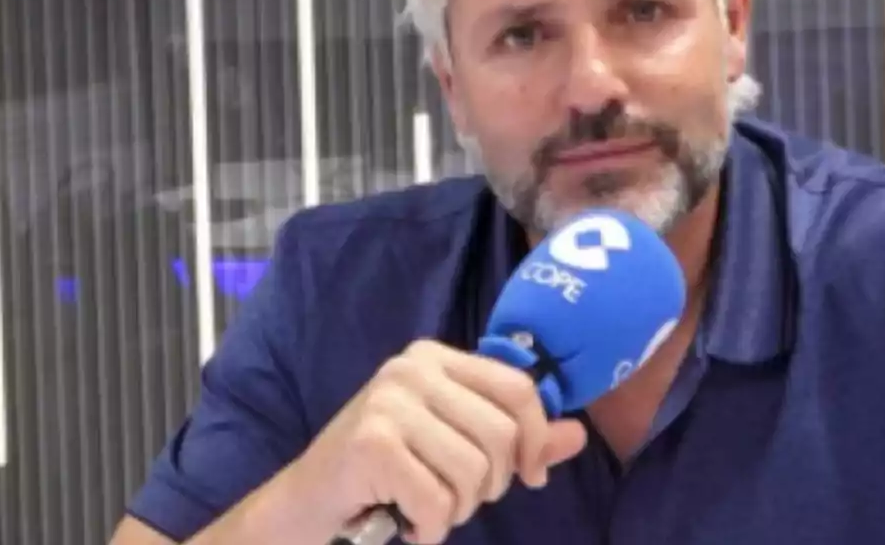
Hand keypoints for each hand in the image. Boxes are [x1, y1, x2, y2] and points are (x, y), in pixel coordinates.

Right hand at [294, 339, 587, 544]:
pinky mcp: (371, 443)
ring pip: (473, 470)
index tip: (528, 475)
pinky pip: (438, 500)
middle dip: (492, 483)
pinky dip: (430, 528)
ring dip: (458, 509)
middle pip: (502, 433)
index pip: (518, 388)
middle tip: (458, 499)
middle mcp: (412, 368)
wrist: (305, 504)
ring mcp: (388, 401)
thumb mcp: (456, 445)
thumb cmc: (386, 475)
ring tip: (428, 508)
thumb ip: (517, 439)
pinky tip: (407, 524)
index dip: (536, 438)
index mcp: (436, 357)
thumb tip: (579, 434)